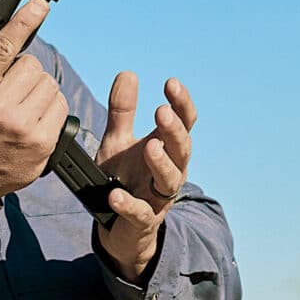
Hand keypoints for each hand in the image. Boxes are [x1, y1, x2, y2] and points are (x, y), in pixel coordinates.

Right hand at [0, 0, 69, 202]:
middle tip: (11, 88)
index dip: (23, 22)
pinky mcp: (43, 141)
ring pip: (49, 84)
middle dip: (25, 71)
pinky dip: (51, 108)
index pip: (3, 48)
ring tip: (21, 105)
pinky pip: (60, 106)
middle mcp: (0, 107)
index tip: (39, 6)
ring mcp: (23, 125)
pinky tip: (34, 119)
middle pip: (32, 64)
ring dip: (39, 90)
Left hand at [94, 74, 196, 281]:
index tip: (171, 83)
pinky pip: (140, 213)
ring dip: (161, 163)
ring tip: (149, 148)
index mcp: (166, 149)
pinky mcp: (143, 221)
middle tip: (161, 112)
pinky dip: (128, 204)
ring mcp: (158, 197)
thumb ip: (122, 112)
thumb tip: (128, 74)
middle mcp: (170, 171)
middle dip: (174, 130)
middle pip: (182, 149)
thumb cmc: (124, 178)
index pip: (183, 123)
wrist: (116, 226)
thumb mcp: (118, 142)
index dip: (181, 104)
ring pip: (170, 180)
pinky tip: (116, 195)